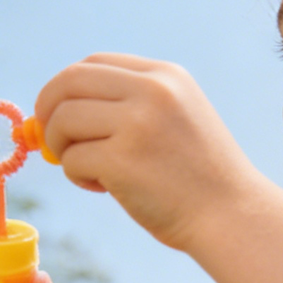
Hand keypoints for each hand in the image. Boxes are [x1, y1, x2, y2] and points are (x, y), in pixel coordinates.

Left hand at [33, 54, 260, 251]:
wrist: (234, 218)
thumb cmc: (201, 181)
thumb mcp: (176, 122)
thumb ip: (128, 107)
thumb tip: (54, 114)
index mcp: (166, 76)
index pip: (93, 64)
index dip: (65, 89)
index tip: (61, 116)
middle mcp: (152, 90)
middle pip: (69, 82)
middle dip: (48, 111)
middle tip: (53, 142)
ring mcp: (138, 123)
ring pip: (64, 120)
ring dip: (63, 148)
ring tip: (90, 172)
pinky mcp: (123, 159)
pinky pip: (73, 159)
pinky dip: (77, 175)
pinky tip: (103, 188)